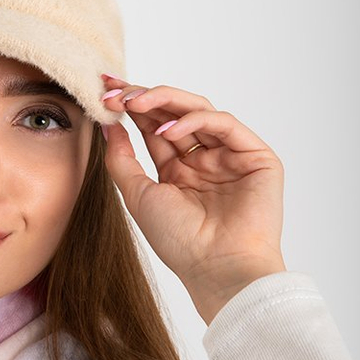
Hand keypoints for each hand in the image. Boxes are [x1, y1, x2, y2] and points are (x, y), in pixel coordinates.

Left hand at [100, 74, 286, 324]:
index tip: (103, 91)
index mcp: (178, 168)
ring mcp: (230, 155)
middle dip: (142, 96)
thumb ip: (122, 159)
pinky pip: (224, 124)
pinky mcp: (256, 156)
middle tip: (115, 90)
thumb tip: (108, 125)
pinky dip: (194, 120)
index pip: (152, 125)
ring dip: (164, 100)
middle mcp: (203, 158)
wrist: (216, 269)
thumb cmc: (179, 241)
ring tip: (134, 103)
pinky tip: (167, 128)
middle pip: (173, 112)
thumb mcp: (138, 194)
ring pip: (198, 110)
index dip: (130, 106)